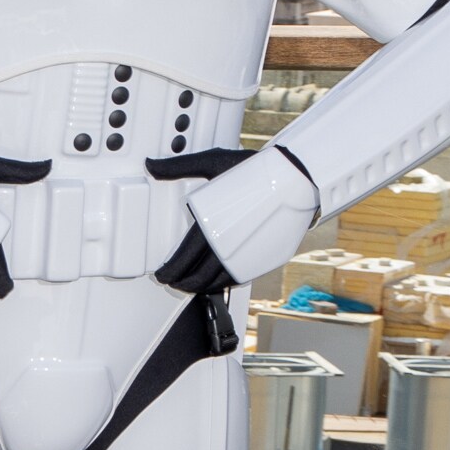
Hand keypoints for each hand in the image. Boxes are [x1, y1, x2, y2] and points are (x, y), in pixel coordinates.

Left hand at [165, 145, 319, 292]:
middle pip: (198, 277)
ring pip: (219, 283)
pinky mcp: (266, 259)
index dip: (169, 272)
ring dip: (201, 287)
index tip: (162, 274)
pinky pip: (240, 278)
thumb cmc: (256, 169)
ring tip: (192, 284)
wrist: (298, 177)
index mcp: (211, 226)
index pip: (182, 260)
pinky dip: (224, 283)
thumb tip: (151, 165)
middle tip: (173, 281)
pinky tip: (218, 279)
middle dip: (181, 283)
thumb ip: (178, 167)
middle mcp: (228, 246)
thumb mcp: (213, 162)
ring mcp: (249, 256)